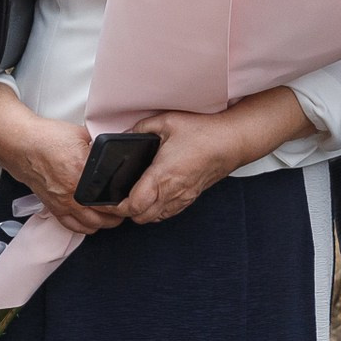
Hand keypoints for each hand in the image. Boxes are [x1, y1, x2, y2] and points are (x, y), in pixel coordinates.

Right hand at [0, 116, 123, 234]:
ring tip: (112, 215)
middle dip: (119, 216)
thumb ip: (100, 148)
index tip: (133, 197)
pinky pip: (72, 227)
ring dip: (104, 223)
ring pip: (90, 226)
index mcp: (82, 173)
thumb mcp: (82, 136)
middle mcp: (72, 193)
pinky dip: (84, 227)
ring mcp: (62, 203)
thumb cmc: (47, 138)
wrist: (21, 145)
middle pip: (104, 218)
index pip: (112, 199)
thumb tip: (115, 153)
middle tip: (126, 208)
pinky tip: (92, 221)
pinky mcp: (53, 207)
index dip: (126, 202)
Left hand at [113, 110, 251, 225]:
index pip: (133, 206)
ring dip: (142, 212)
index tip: (108, 199)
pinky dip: (156, 210)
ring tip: (134, 197)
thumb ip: (141, 128)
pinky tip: (153, 195)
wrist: (232, 141)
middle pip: (140, 218)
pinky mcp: (191, 197)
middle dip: (126, 211)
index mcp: (162, 176)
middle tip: (117, 197)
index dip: (116, 207)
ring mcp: (183, 197)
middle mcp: (172, 192)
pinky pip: (168, 213)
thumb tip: (125, 135)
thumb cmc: (203, 132)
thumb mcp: (166, 121)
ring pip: (154, 218)